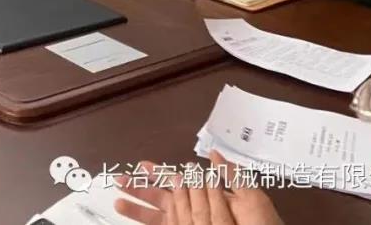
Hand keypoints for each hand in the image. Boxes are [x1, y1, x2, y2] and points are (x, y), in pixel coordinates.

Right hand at [113, 151, 283, 224]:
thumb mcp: (252, 197)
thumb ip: (232, 176)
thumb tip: (215, 153)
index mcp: (210, 198)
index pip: (178, 183)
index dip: (159, 174)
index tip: (142, 165)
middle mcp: (198, 212)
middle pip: (162, 198)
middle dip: (140, 188)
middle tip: (119, 179)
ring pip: (160, 216)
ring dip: (138, 208)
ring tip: (118, 201)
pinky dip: (148, 222)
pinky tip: (132, 215)